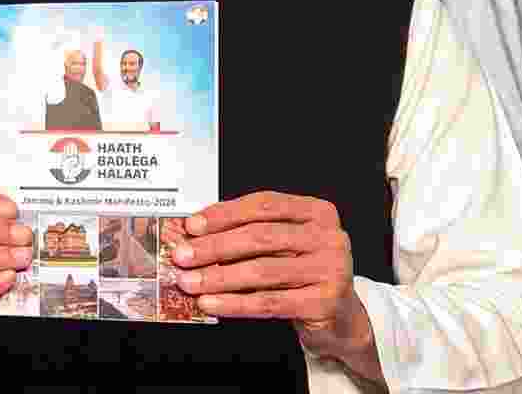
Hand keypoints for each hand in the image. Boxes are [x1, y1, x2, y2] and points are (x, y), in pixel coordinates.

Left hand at [171, 192, 370, 360]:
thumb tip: (196, 231)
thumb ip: (250, 230)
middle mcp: (329, 237)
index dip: (224, 214)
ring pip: (262, 271)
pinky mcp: (325, 302)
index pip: (263, 205)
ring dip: (218, 277)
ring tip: (190, 282)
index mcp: (317, 212)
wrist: (339, 317)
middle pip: (260, 237)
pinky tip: (211, 303)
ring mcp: (331, 270)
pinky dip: (234, 303)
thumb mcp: (283, 243)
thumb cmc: (302, 272)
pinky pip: (269, 302)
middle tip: (182, 256)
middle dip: (214, 246)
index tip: (192, 225)